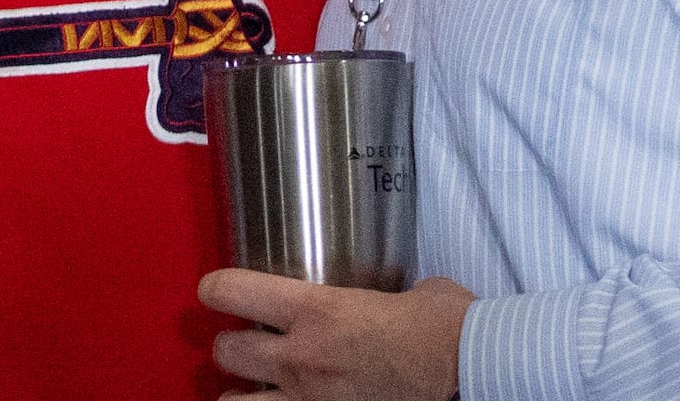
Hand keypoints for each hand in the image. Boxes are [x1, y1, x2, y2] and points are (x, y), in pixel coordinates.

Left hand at [201, 269, 472, 400]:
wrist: (468, 371)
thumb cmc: (445, 328)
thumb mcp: (409, 293)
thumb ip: (383, 294)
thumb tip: (395, 298)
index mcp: (318, 310)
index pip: (235, 293)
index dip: (215, 289)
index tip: (212, 290)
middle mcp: (303, 358)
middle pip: (228, 351)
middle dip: (229, 346)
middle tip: (241, 342)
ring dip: (238, 395)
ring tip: (247, 391)